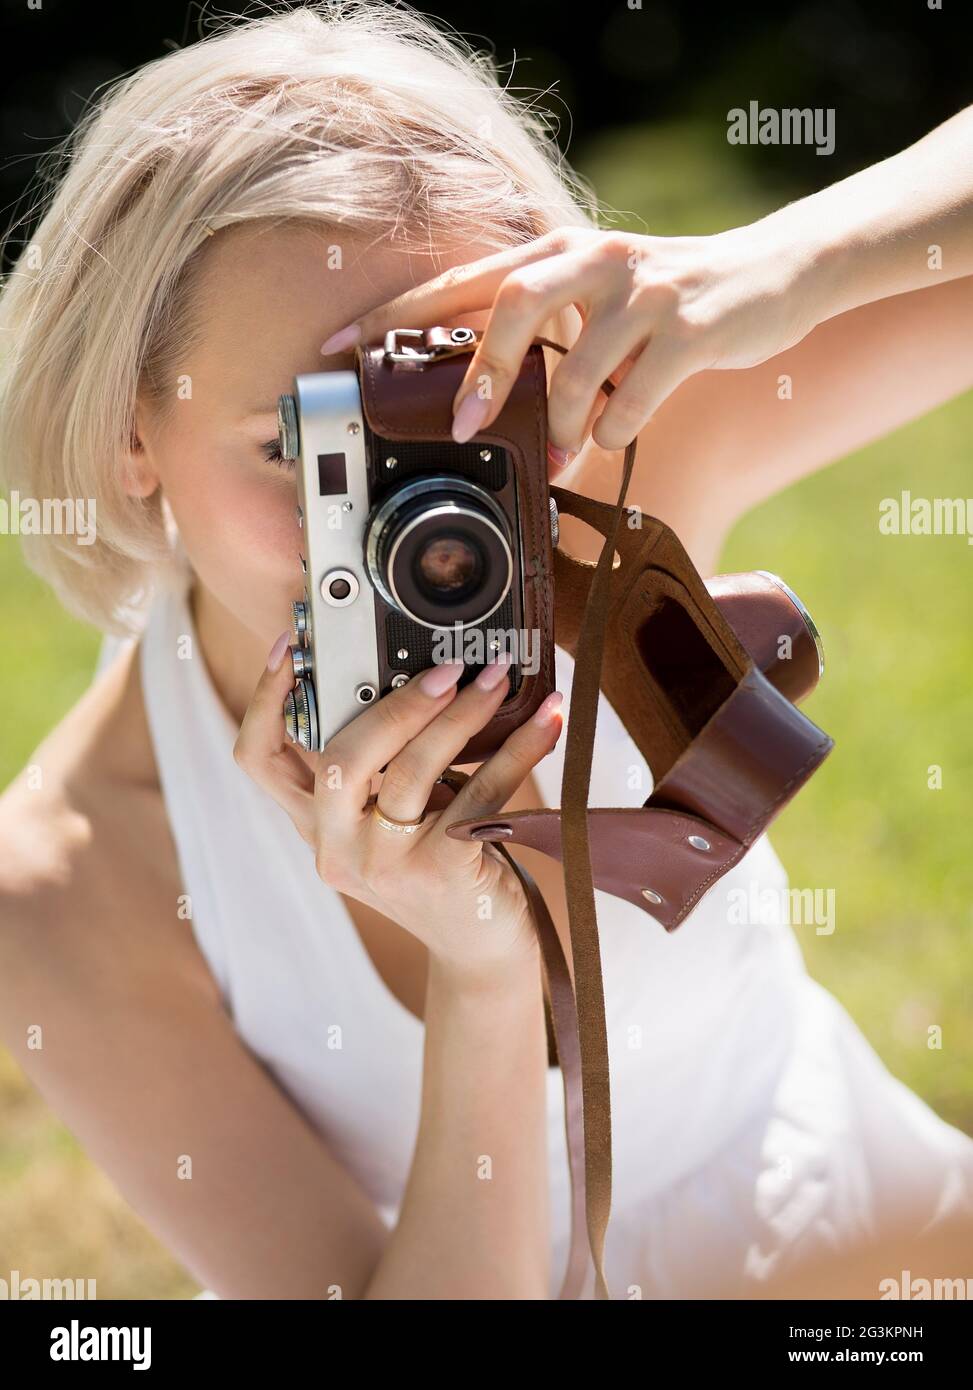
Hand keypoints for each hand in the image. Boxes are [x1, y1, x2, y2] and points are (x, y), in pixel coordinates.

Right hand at [232, 636, 564, 980]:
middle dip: (396, 702)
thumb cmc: (440, 867)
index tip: (291, 643)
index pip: (259, 759)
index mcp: (316, 825)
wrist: (482, 951)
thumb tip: (412, 673)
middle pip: (340, 757)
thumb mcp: (392, 818)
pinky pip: (480, 794)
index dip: (265, 698)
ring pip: (412, 770)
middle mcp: (336, 849)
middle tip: (446, 667)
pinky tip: (548, 722)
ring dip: (463, 714)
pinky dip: (518, 750)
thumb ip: (381, 766)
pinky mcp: (440, 874)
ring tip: (498, 678)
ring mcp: (384, 866)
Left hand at [320, 223, 820, 468]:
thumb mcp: (598, 294)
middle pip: (515, 308)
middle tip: (466, 427)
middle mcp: (595, 258)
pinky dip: (615, 432)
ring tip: (563, 453)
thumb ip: (545, 326)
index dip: (401, 313)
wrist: (773, 271)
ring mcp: (644, 292)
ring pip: (577, 371)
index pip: (465, 278)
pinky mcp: (691, 327)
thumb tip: (480, 393)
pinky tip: (616, 437)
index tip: (345, 348)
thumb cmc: (668, 297)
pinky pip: (634, 399)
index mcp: (559, 250)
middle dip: (484, 376)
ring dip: (562, 427)